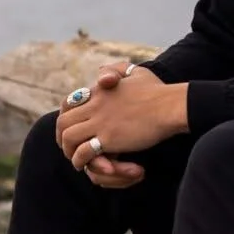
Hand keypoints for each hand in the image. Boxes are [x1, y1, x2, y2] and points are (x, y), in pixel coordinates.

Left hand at [56, 64, 185, 175]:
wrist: (172, 106)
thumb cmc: (159, 91)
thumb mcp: (137, 72)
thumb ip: (118, 70)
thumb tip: (104, 75)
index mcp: (101, 90)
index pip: (68, 103)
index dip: (65, 117)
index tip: (72, 127)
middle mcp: (96, 104)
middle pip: (63, 122)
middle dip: (61, 137)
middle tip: (69, 147)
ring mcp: (101, 121)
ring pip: (68, 137)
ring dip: (69, 151)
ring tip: (77, 159)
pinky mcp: (109, 138)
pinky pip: (83, 152)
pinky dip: (81, 160)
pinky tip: (87, 164)